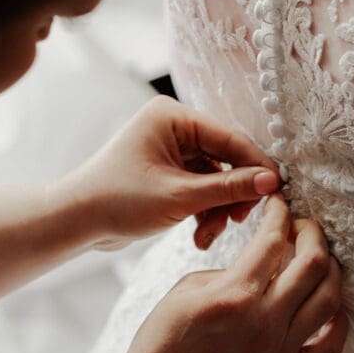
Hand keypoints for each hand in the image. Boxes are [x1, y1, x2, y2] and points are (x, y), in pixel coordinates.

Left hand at [56, 96, 280, 250]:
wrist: (76, 222)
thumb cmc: (117, 201)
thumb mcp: (180, 197)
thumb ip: (229, 188)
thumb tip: (271, 182)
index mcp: (173, 116)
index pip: (230, 138)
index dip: (255, 166)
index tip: (277, 192)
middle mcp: (173, 127)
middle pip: (226, 159)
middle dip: (232, 194)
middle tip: (239, 221)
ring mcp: (170, 149)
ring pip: (216, 178)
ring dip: (217, 209)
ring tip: (209, 236)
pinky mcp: (168, 172)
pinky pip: (201, 188)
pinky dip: (204, 211)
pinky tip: (199, 235)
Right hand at [110, 195, 347, 352]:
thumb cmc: (159, 348)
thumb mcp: (183, 292)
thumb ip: (228, 271)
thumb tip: (260, 264)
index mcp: (234, 295)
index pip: (273, 239)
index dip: (279, 212)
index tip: (279, 202)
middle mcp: (265, 321)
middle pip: (313, 262)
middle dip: (312, 232)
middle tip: (301, 225)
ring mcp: (280, 351)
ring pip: (330, 298)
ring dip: (329, 269)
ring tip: (316, 258)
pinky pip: (331, 346)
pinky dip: (338, 320)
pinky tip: (330, 305)